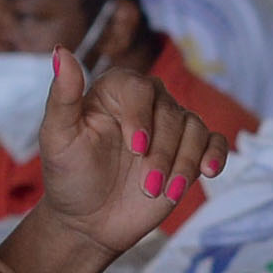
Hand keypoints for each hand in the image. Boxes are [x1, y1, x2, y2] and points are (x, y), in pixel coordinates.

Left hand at [31, 48, 233, 252]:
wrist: (89, 220)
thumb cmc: (69, 177)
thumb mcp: (57, 139)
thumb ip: (62, 96)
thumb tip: (60, 52)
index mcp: (115, 91)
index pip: (140, 88)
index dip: (141, 116)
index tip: (136, 148)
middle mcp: (147, 104)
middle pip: (171, 113)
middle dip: (162, 153)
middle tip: (146, 186)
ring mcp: (170, 128)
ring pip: (195, 129)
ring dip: (184, 163)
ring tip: (166, 192)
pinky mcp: (189, 151)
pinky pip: (214, 142)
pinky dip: (215, 155)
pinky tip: (208, 172)